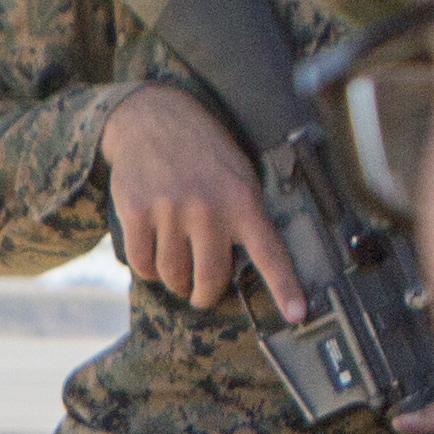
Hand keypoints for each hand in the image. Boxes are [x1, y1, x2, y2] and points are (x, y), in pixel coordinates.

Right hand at [106, 81, 310, 315]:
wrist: (153, 119)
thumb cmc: (202, 153)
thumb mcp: (238, 175)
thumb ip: (244, 217)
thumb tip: (245, 267)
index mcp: (242, 201)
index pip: (270, 252)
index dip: (284, 287)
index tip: (296, 314)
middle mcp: (208, 208)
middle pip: (210, 279)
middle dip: (205, 294)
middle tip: (201, 293)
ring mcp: (171, 211)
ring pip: (173, 276)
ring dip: (174, 280)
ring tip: (176, 264)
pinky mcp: (137, 213)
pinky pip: (144, 265)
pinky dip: (148, 268)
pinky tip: (154, 251)